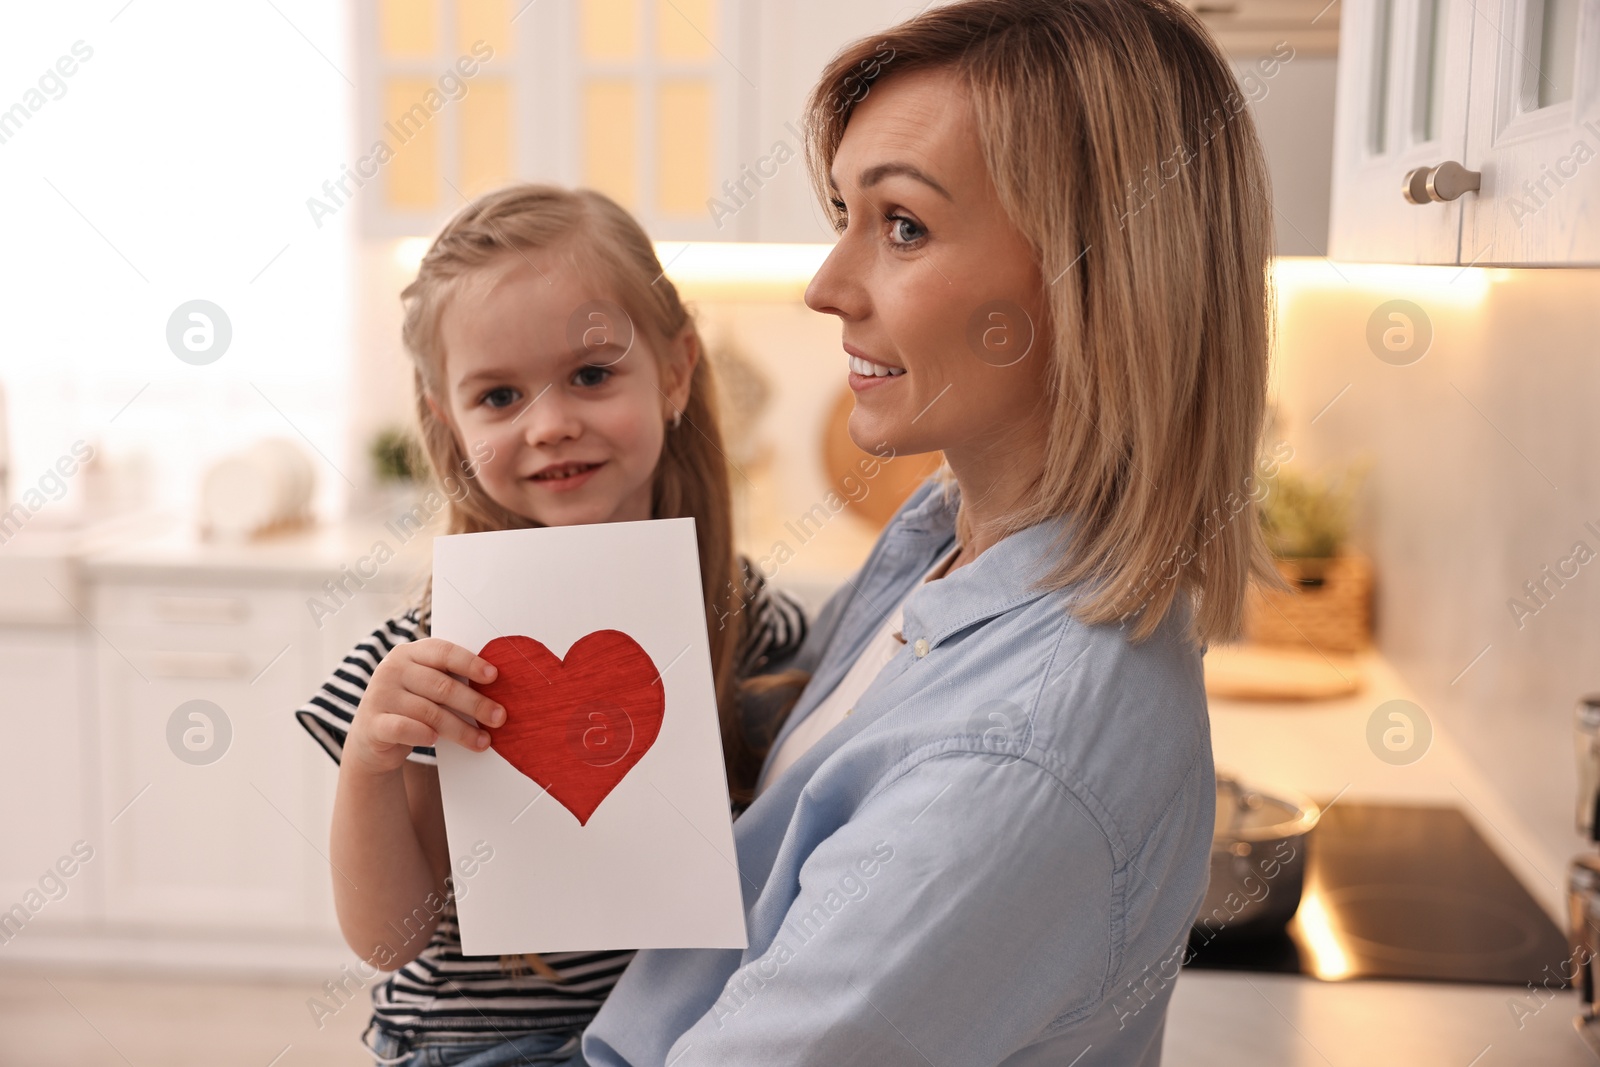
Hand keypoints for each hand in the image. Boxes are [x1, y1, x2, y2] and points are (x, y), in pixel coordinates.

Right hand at [344, 638, 504, 774]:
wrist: (372, 736)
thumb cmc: (412, 707)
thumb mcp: (427, 687)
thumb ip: (450, 681)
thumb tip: (497, 689)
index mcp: (409, 653)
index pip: (443, 651)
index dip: (470, 662)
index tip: (494, 676)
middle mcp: (392, 669)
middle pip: (441, 685)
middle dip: (475, 703)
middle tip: (500, 717)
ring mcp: (379, 695)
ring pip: (428, 712)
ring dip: (460, 729)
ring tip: (483, 741)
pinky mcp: (372, 723)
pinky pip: (403, 728)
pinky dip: (421, 734)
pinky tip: (435, 740)